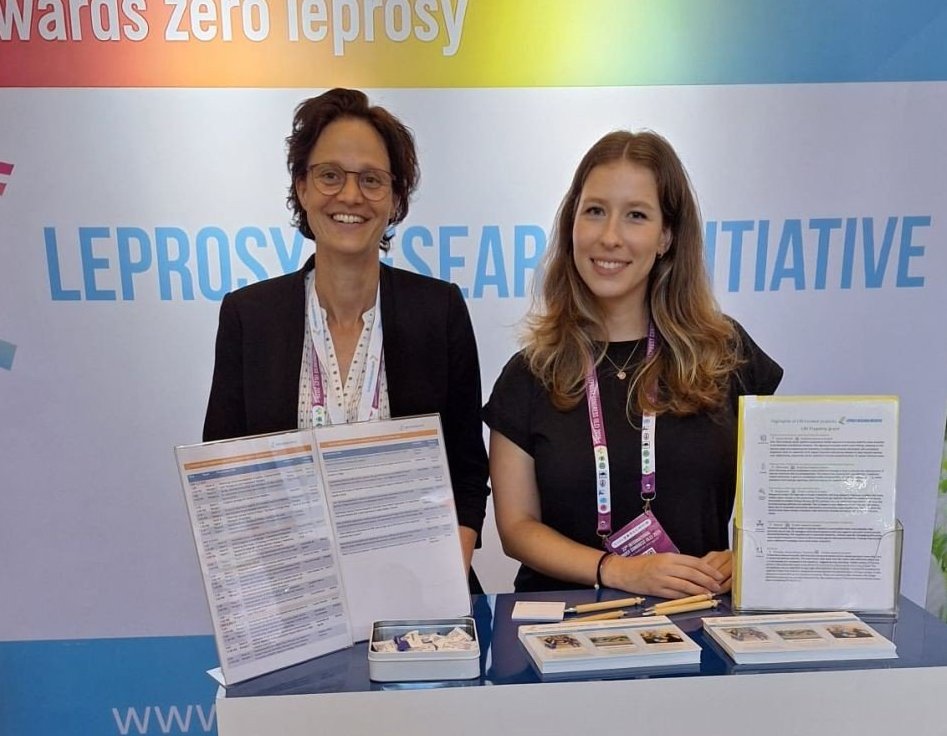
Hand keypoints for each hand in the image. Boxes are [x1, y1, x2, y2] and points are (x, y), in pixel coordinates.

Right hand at [602, 551, 727, 598]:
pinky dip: (687, 596)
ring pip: (686, 585)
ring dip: (700, 590)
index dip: (708, 569)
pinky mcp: (656, 590)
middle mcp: (665, 567)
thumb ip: (677, 564)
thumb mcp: (660, 559)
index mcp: (668, 557)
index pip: (693, 561)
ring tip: (710, 593)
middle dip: (708, 580)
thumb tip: (696, 571)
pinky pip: (675, 594)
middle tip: (718, 586)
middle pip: (692, 573)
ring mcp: (661, 579)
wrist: (623, 571)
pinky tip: (695, 598)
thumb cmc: (642, 564)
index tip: (718, 574)